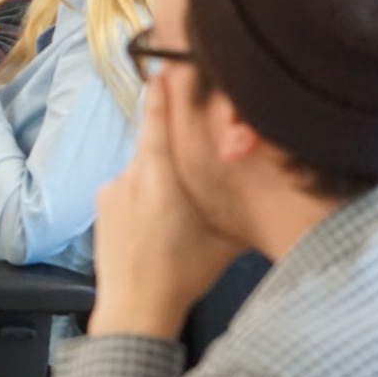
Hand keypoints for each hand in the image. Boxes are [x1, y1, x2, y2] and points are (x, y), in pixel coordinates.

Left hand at [89, 77, 244, 338]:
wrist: (134, 309)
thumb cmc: (184, 274)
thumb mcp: (226, 237)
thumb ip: (242, 200)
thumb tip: (276, 183)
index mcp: (157, 177)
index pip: (158, 121)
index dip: (163, 93)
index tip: (166, 67)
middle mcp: (129, 176)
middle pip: (153, 143)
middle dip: (172, 139)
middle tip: (191, 134)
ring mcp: (110, 191)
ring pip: (141, 167)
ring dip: (159, 173)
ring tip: (177, 201)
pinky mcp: (101, 205)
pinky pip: (127, 186)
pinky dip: (143, 192)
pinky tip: (157, 217)